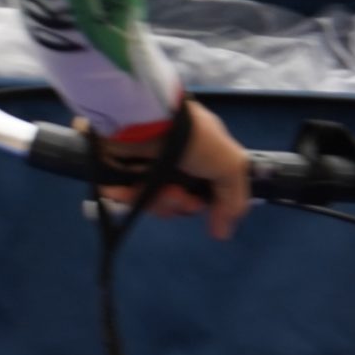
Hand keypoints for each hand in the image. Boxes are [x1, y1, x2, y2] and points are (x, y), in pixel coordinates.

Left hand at [96, 100, 251, 238]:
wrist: (146, 121)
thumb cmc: (194, 139)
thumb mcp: (230, 164)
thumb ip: (232, 198)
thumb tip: (223, 233)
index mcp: (202, 157)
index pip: (204, 193)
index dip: (204, 205)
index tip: (203, 209)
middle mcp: (176, 163)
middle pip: (180, 203)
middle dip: (180, 204)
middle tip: (175, 193)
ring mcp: (149, 169)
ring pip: (156, 205)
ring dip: (160, 202)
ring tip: (159, 189)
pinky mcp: (122, 174)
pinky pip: (129, 199)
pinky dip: (131, 198)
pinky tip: (130, 192)